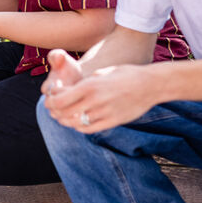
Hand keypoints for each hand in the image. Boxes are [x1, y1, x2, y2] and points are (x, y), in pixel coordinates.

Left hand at [42, 50, 157, 132]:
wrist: (151, 84)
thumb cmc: (125, 75)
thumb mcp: (101, 73)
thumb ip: (84, 84)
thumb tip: (68, 93)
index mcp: (89, 86)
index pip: (58, 100)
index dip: (50, 100)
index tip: (50, 98)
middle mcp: (94, 100)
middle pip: (63, 113)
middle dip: (54, 111)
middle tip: (53, 109)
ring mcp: (104, 113)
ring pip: (74, 123)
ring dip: (65, 120)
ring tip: (63, 116)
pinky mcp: (112, 122)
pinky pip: (89, 129)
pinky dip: (79, 127)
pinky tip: (78, 121)